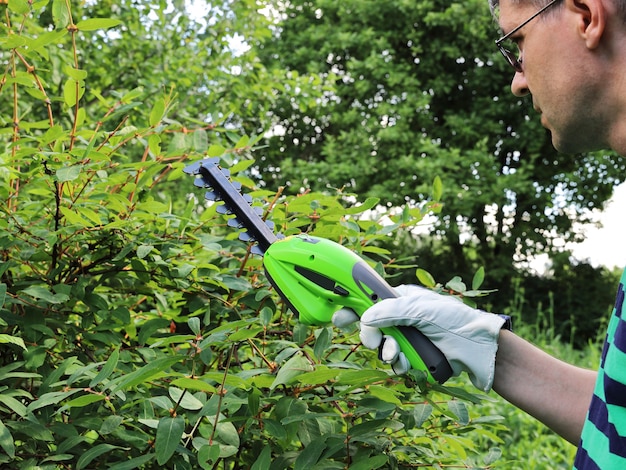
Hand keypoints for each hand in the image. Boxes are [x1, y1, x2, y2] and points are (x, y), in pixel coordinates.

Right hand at [332, 285, 505, 391]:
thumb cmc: (454, 319)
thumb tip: (365, 317)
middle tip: (376, 341)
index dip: (352, 306)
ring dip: (387, 352)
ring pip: (381, 348)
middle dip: (371, 336)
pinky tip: (409, 363)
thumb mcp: (421, 309)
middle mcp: (400, 318)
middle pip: (370, 328)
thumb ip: (390, 311)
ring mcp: (405, 338)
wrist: (477, 348)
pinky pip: (394, 363)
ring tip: (399, 354)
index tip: (340, 316)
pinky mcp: (412, 357)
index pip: (369, 299)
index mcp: (400, 299)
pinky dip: (399, 365)